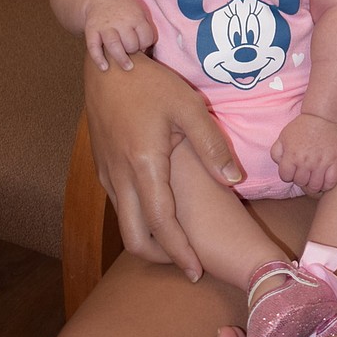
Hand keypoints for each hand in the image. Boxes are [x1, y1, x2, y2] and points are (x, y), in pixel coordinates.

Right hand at [84, 0, 156, 70]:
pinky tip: (104, 68)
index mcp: (135, 17)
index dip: (146, 45)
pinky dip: (98, 59)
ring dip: (121, 58)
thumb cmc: (124, 8)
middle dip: (133, 50)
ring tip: (127, 67)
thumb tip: (147, 50)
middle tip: (132, 52)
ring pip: (114, 45)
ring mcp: (105, 26)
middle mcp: (120, 21)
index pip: (146, 37)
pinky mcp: (91, 30)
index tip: (143, 46)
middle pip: (131, 42)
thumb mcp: (139, 12)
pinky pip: (93, 47)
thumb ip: (144, 28)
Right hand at [84, 52, 243, 277]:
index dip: (179, 252)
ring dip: (148, 238)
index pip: (162, 224)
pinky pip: (118, 204)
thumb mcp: (190, 107)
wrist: (108, 65)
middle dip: (161, 257)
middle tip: (187, 262)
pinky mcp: (102, 165)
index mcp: (144, 165)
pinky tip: (158, 211)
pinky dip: (137, 218)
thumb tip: (235, 180)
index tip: (197, 271)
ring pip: (124, 222)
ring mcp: (106, 173)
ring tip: (177, 242)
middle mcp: (120, 176)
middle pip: (134, 236)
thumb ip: (212, 146)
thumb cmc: (152, 83)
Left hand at [270, 113, 336, 194]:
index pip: (285, 177)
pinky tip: (324, 180)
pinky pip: (330, 183)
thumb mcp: (283, 136)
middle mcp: (306, 162)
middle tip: (303, 171)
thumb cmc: (301, 127)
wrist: (322, 117)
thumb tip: (279, 165)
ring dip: (312, 185)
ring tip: (313, 178)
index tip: (292, 169)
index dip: (288, 174)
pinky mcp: (335, 162)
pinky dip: (326, 186)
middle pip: (300, 183)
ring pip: (315, 187)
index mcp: (292, 156)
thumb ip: (276, 152)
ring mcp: (321, 163)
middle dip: (300, 178)